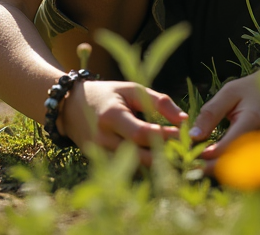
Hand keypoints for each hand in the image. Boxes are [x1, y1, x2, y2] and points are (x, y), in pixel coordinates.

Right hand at [56, 79, 186, 164]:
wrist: (71, 107)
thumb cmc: (107, 95)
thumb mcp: (131, 89)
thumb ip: (158, 102)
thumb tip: (185, 119)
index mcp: (111, 116)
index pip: (141, 133)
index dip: (164, 136)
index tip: (185, 134)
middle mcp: (103, 138)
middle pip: (139, 156)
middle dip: (165, 156)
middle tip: (188, 151)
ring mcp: (100, 154)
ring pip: (134, 167)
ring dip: (158, 165)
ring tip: (180, 158)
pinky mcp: (100, 163)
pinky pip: (126, 170)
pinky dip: (144, 168)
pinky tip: (162, 163)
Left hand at [188, 74, 259, 170]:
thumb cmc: (251, 89)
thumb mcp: (229, 93)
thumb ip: (211, 113)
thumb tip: (193, 136)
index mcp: (252, 121)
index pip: (226, 147)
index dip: (204, 153)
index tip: (186, 149)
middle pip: (229, 165)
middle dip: (206, 166)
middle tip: (187, 160)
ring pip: (234, 171)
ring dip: (213, 169)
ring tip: (196, 160)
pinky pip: (240, 168)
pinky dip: (224, 167)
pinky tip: (211, 160)